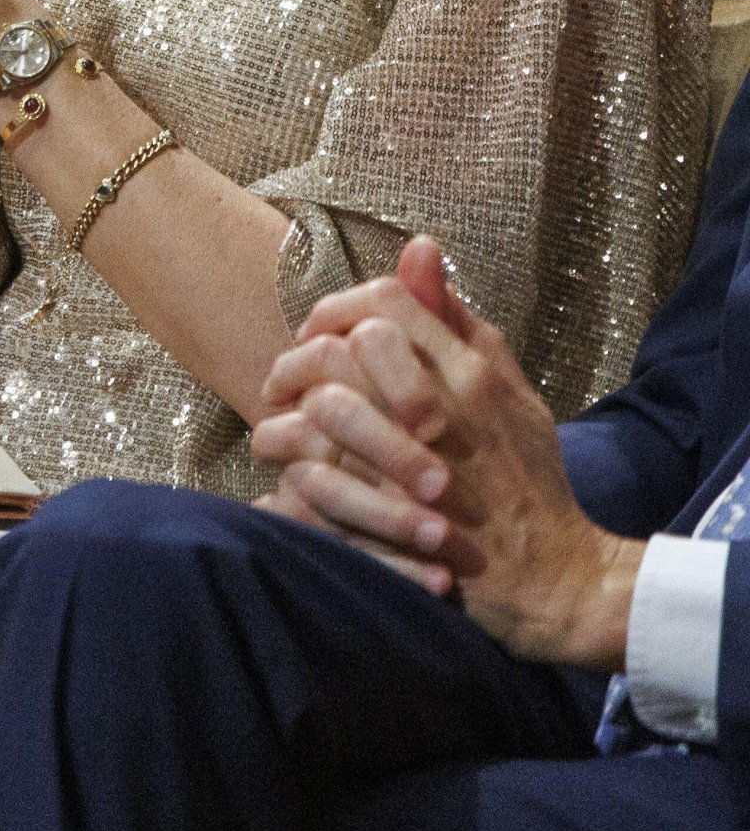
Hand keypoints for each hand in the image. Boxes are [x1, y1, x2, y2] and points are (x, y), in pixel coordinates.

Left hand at [253, 242, 642, 665]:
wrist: (555, 579)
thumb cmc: (530, 478)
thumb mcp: (512, 390)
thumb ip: (461, 325)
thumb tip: (419, 251)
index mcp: (472, 373)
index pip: (385, 303)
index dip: (338, 307)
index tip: (320, 331)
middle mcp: (443, 411)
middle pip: (344, 350)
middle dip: (298, 357)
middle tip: (284, 379)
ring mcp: (415, 469)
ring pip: (322, 413)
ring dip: (285, 418)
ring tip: (275, 426)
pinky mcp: (393, 525)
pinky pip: (317, 484)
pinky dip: (292, 480)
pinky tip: (285, 476)